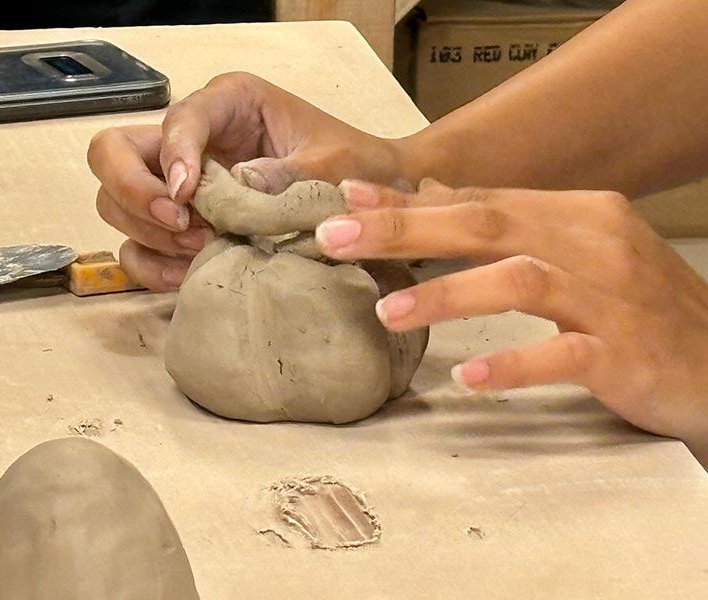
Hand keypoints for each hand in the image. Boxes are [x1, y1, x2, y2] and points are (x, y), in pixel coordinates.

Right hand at [87, 72, 404, 290]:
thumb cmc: (353, 165)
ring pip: (114, 200)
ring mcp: (179, 182)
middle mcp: (193, 138)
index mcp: (228, 104)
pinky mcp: (180, 223)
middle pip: (112, 151)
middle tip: (181, 224)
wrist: (371, 194)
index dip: (172, 156)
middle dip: (133, 191)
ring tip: (201, 249)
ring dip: (146, 230)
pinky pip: (136, 244)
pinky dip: (150, 264)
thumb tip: (238, 187)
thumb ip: (285, 174)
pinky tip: (185, 275)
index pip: (176, 120)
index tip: (186, 198)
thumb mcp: (330, 164)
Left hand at [315, 179, 707, 462]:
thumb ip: (508, 230)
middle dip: (407, 230)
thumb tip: (427, 203)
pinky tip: (468, 376)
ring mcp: (611, 298)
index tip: (349, 199)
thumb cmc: (632, 307)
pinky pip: (563, 355)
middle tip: (338, 238)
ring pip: (520, 280)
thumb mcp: (574, 255)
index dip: (412, 200)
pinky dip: (513, 363)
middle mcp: (594, 243)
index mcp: (577, 213)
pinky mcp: (626, 353)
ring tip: (386, 312)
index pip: (481, 200)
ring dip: (448, 294)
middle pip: (489, 225)